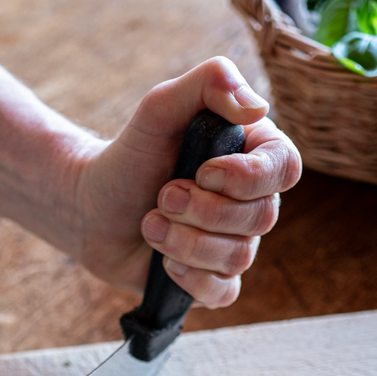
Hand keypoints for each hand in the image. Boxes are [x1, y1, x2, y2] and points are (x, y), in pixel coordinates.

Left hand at [72, 58, 301, 307]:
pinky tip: (164, 262)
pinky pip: (224, 292)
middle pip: (262, 218)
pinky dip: (191, 279)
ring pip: (239, 257)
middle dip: (202, 210)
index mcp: (251, 155)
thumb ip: (209, 83)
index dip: (247, 177)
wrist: (91, 208)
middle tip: (161, 196)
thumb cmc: (130, 156)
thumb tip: (256, 108)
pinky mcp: (211, 280)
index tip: (202, 171)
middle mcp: (250, 202)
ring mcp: (232, 244)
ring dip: (185, 241)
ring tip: (151, 224)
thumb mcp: (160, 106)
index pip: (285, 168)